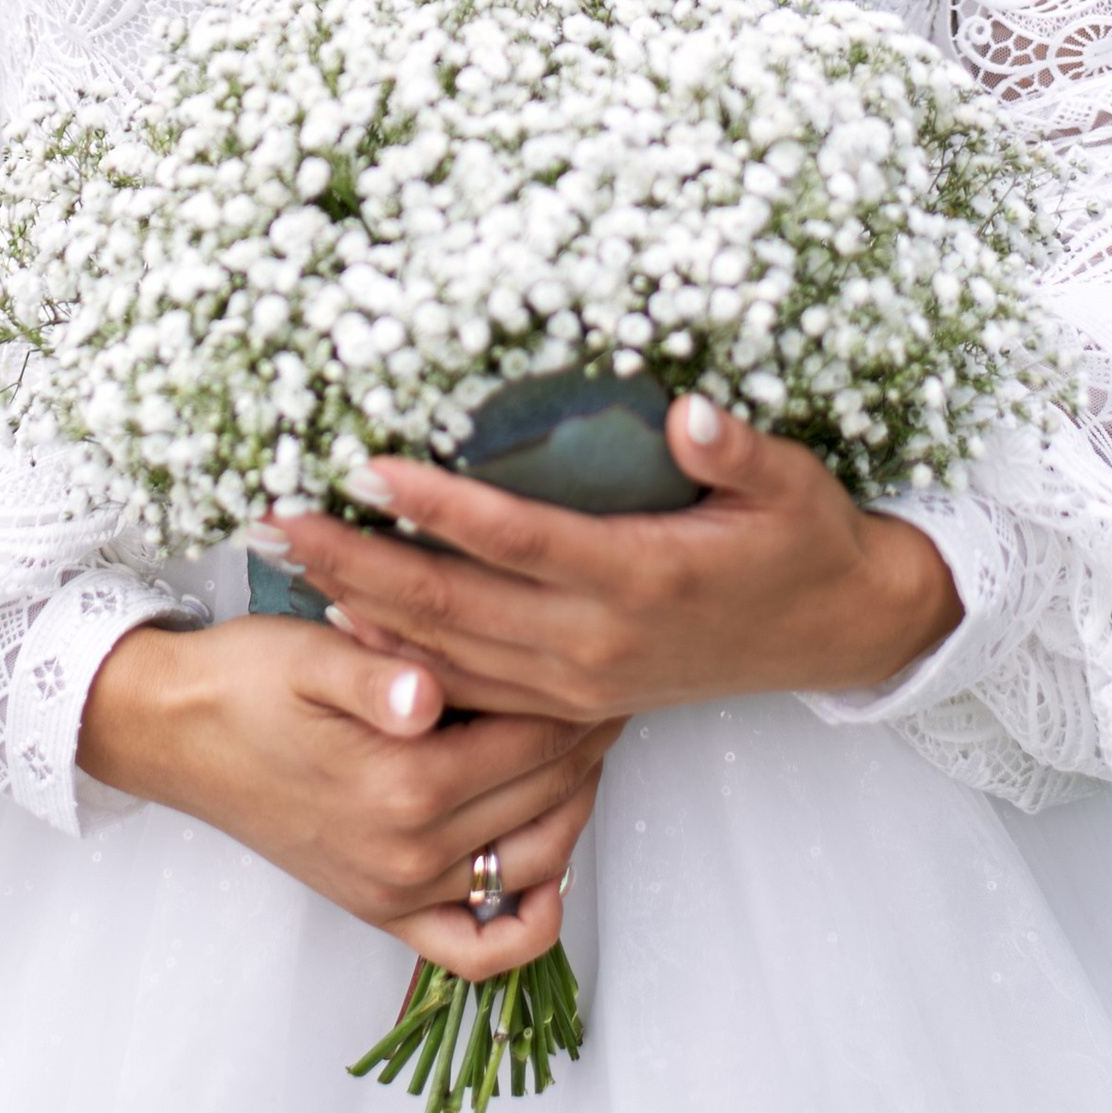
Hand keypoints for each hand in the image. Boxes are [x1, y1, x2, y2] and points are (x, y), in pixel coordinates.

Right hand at [78, 613, 618, 985]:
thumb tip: (430, 694)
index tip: (601, 654)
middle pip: (545, 797)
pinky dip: (527, 925)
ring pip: (533, 865)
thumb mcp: (311, 653)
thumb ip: (379, 676)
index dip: (578, 694)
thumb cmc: (245, 679)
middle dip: (588, 741)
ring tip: (583, 748)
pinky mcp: (381, 910)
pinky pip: (476, 951)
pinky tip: (545, 873)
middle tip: (609, 688)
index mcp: (404, 783)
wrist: (174, 732)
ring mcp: (398, 891)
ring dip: (573, 809)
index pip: (536, 738)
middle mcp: (410, 852)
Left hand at [256, 394, 961, 727]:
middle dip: (358, 561)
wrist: (834, 631)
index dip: (438, 505)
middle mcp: (597, 640)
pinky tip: (350, 627)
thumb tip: (690, 411)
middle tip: (277, 518)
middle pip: (454, 605)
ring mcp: (581, 680)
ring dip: (363, 607)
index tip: (365, 465)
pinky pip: (473, 686)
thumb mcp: (789, 482)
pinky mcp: (575, 701)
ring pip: (449, 653)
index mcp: (641, 574)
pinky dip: (405, 659)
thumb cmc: (803, 539)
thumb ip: (733, 449)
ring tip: (287, 562)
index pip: (515, 539)